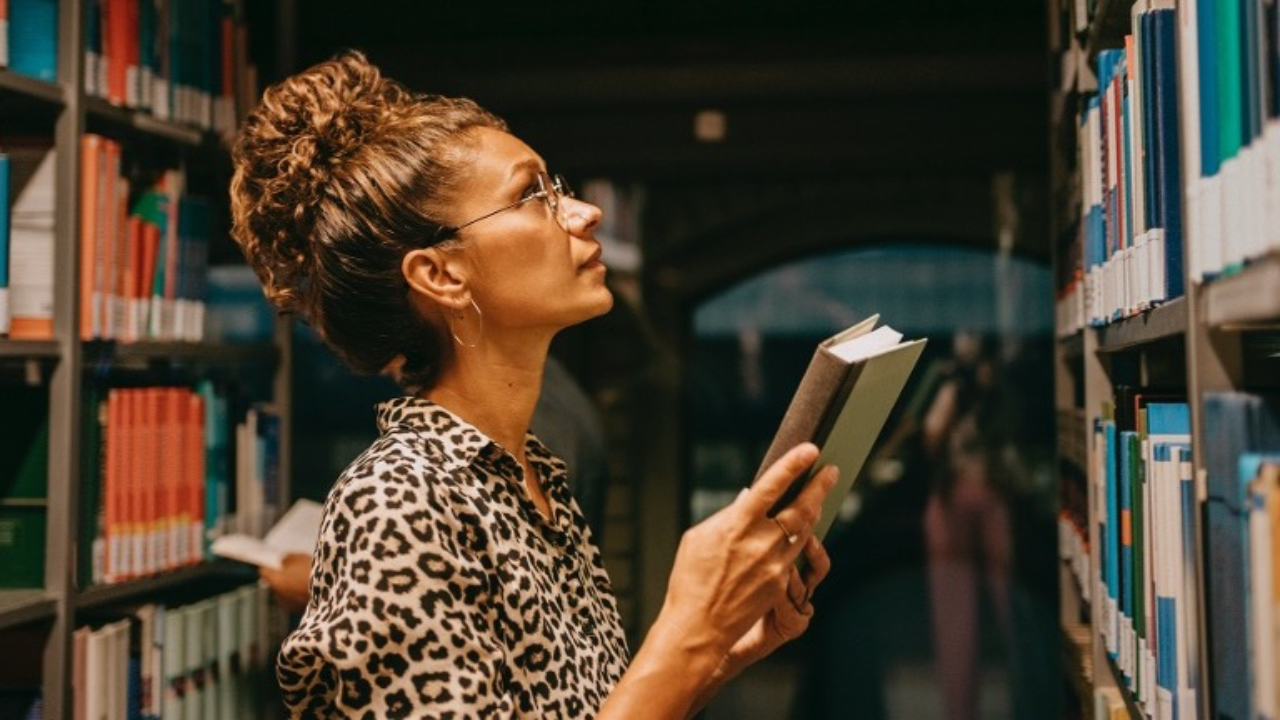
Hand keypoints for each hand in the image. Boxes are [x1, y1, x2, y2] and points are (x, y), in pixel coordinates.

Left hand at [259, 552, 311, 612]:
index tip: (273, 561)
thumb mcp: (299, 558)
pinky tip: (309, 586)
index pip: (264, 571)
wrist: (331, 590)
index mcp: (274, 581)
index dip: (268, 565)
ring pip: (285, 592)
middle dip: (280, 576)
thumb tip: (283, 562)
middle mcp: (278, 595)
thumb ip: (287, 559)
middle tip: (290, 568)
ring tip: (303, 576)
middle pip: (274, 583)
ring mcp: (288, 605)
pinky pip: (295, 598)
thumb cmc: (313, 572)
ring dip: (290, 585)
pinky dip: (298, 593)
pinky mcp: (300, 609)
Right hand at [659, 443, 838, 658]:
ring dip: (813, 511)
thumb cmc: (691, 580)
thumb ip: (726, 515)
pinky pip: (796, 554)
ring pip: (805, 530)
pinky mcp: (781, 583)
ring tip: (817, 497)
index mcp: (737, 524)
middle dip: (820, 486)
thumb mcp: (698, 538)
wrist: (699, 626)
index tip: (811, 449)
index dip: (794, 464)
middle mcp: (761, 542)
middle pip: (802, 507)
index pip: (772, 486)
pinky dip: (800, 539)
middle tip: (831, 471)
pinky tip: (801, 531)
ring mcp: (775, 564)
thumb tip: (746, 498)